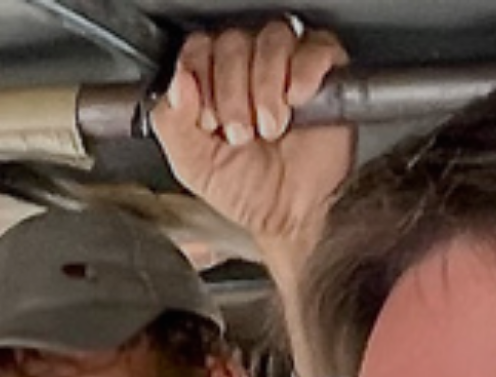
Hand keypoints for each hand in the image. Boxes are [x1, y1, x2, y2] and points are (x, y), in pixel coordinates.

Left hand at [151, 21, 352, 248]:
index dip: (199, 82)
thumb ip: (171, 122)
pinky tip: (295, 105)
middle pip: (231, 43)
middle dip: (231, 94)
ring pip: (270, 41)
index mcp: (208, 83)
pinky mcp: (324, 70)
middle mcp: (245, 68)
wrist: (291, 215)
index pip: (196, 49)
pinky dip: (301, 77)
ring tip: (268, 128)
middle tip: (239, 133)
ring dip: (264, 89)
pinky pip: (313, 49)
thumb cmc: (245, 191)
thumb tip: (178, 83)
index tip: (207, 122)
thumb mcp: (191, 163)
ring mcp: (285, 65)